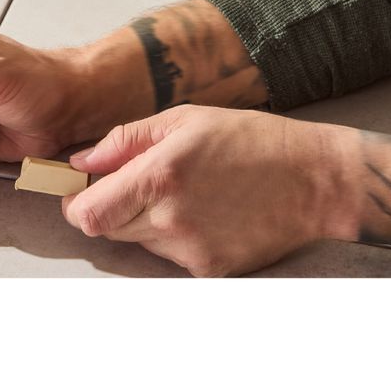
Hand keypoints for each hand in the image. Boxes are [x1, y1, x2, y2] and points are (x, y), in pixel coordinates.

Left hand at [61, 105, 347, 275]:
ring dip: (146, 221)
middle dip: (112, 206)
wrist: (314, 179)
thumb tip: (81, 161)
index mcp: (158, 175)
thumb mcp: (182, 120)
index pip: (87, 213)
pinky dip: (177, 237)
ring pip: (139, 242)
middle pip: (108, 229)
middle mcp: (170, 218)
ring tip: (187, 192)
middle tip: (142, 183)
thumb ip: (124, 140)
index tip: (83, 190)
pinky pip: (171, 257)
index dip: (76, 203)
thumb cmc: (249, 139)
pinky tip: (207, 213)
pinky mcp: (210, 270)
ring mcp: (191, 249)